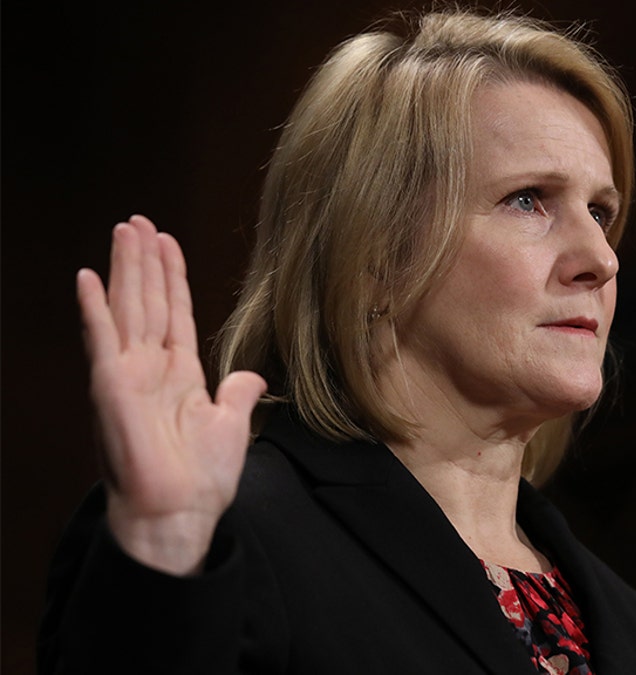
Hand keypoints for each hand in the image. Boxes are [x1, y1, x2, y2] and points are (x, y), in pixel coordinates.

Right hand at [77, 215, 265, 574]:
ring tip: (124, 231)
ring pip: (127, 310)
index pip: (175, 313)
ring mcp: (127, 377)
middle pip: (148, 302)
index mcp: (179, 375)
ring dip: (125, 269)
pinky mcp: (111, 390)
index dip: (172, 276)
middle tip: (138, 221)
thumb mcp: (231, 426)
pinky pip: (101, 342)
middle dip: (144, 261)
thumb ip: (237, 395)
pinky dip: (94, 310)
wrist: (180, 514)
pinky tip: (89, 278)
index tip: (167, 241)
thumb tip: (249, 376)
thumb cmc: (201, 479)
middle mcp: (150, 370)